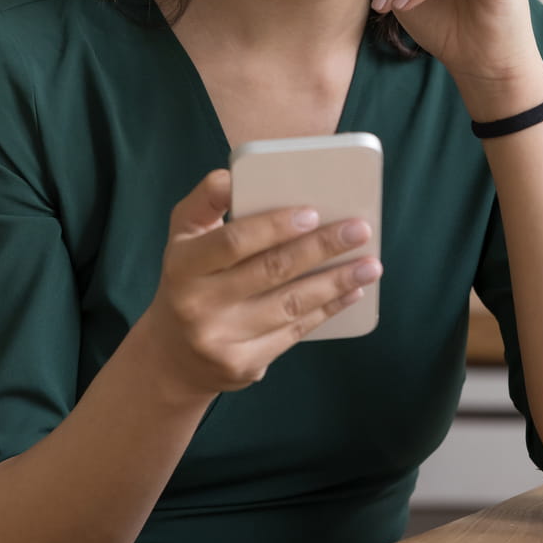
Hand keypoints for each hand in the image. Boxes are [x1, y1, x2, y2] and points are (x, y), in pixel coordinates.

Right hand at [135, 169, 382, 399]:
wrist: (173, 356)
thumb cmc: (188, 279)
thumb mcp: (183, 236)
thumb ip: (206, 200)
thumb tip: (232, 176)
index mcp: (183, 265)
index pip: (233, 241)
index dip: (275, 226)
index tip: (313, 212)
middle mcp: (197, 305)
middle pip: (271, 271)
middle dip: (321, 248)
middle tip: (359, 229)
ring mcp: (220, 340)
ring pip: (290, 305)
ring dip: (336, 282)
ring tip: (370, 264)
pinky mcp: (242, 365)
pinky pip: (294, 333)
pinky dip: (327, 310)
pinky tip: (351, 293)